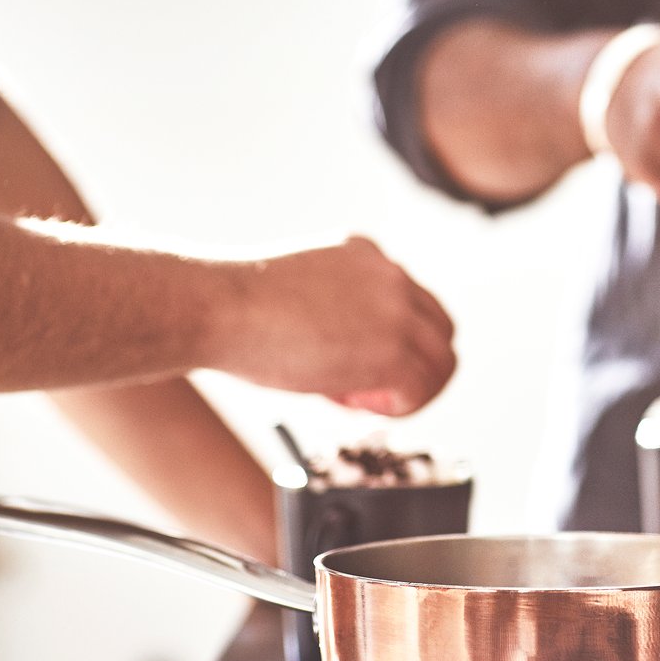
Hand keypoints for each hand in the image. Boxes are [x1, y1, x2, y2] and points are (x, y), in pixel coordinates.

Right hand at [209, 236, 455, 414]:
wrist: (217, 308)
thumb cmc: (238, 310)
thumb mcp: (302, 291)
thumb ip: (338, 307)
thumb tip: (351, 351)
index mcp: (367, 255)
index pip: (414, 303)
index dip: (397, 342)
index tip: (361, 365)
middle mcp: (391, 274)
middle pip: (441, 330)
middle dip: (416, 367)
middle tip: (373, 393)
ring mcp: (397, 310)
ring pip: (442, 362)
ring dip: (408, 390)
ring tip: (360, 399)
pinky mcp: (393, 348)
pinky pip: (422, 388)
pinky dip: (398, 406)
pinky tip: (355, 402)